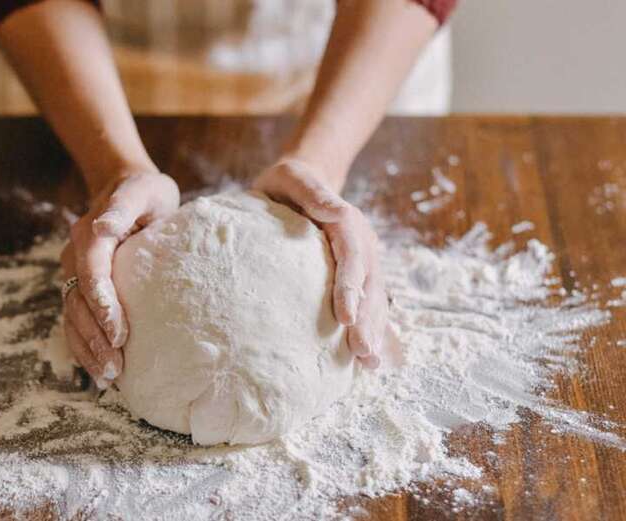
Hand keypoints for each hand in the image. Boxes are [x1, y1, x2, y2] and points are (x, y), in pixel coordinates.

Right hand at [61, 171, 179, 387]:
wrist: (125, 190)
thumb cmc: (144, 194)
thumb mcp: (141, 191)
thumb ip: (123, 207)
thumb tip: (102, 227)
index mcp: (90, 234)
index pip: (91, 271)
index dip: (101, 302)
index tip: (118, 331)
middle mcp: (75, 256)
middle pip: (78, 301)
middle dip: (95, 336)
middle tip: (117, 366)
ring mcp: (74, 274)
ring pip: (72, 317)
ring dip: (88, 349)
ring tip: (109, 378)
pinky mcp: (80, 289)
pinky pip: (76, 322)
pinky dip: (84, 348)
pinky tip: (99, 373)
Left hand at [253, 159, 386, 368]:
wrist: (300, 183)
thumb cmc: (289, 183)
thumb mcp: (293, 178)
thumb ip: (313, 192)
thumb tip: (338, 210)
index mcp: (347, 222)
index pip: (352, 256)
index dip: (351, 287)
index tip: (346, 316)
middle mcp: (361, 244)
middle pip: (369, 284)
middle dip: (368, 320)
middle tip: (363, 353)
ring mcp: (362, 261)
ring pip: (374, 299)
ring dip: (374, 331)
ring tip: (371, 364)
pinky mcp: (355, 275)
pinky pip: (366, 304)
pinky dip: (369, 329)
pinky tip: (364, 358)